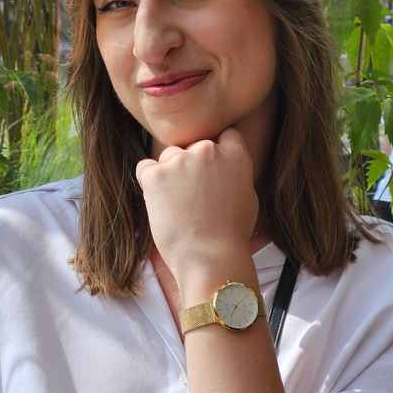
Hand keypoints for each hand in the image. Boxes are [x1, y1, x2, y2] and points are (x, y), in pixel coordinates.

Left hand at [136, 128, 257, 289]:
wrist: (211, 257)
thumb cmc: (231, 235)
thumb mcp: (247, 196)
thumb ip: (234, 172)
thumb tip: (224, 166)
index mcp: (235, 155)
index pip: (224, 135)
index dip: (216, 150)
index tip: (210, 169)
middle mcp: (208, 150)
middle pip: (192, 147)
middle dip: (190, 165)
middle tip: (192, 196)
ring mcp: (181, 161)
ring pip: (169, 157)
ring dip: (169, 174)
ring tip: (177, 205)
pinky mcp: (156, 174)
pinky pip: (145, 168)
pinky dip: (149, 183)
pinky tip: (160, 203)